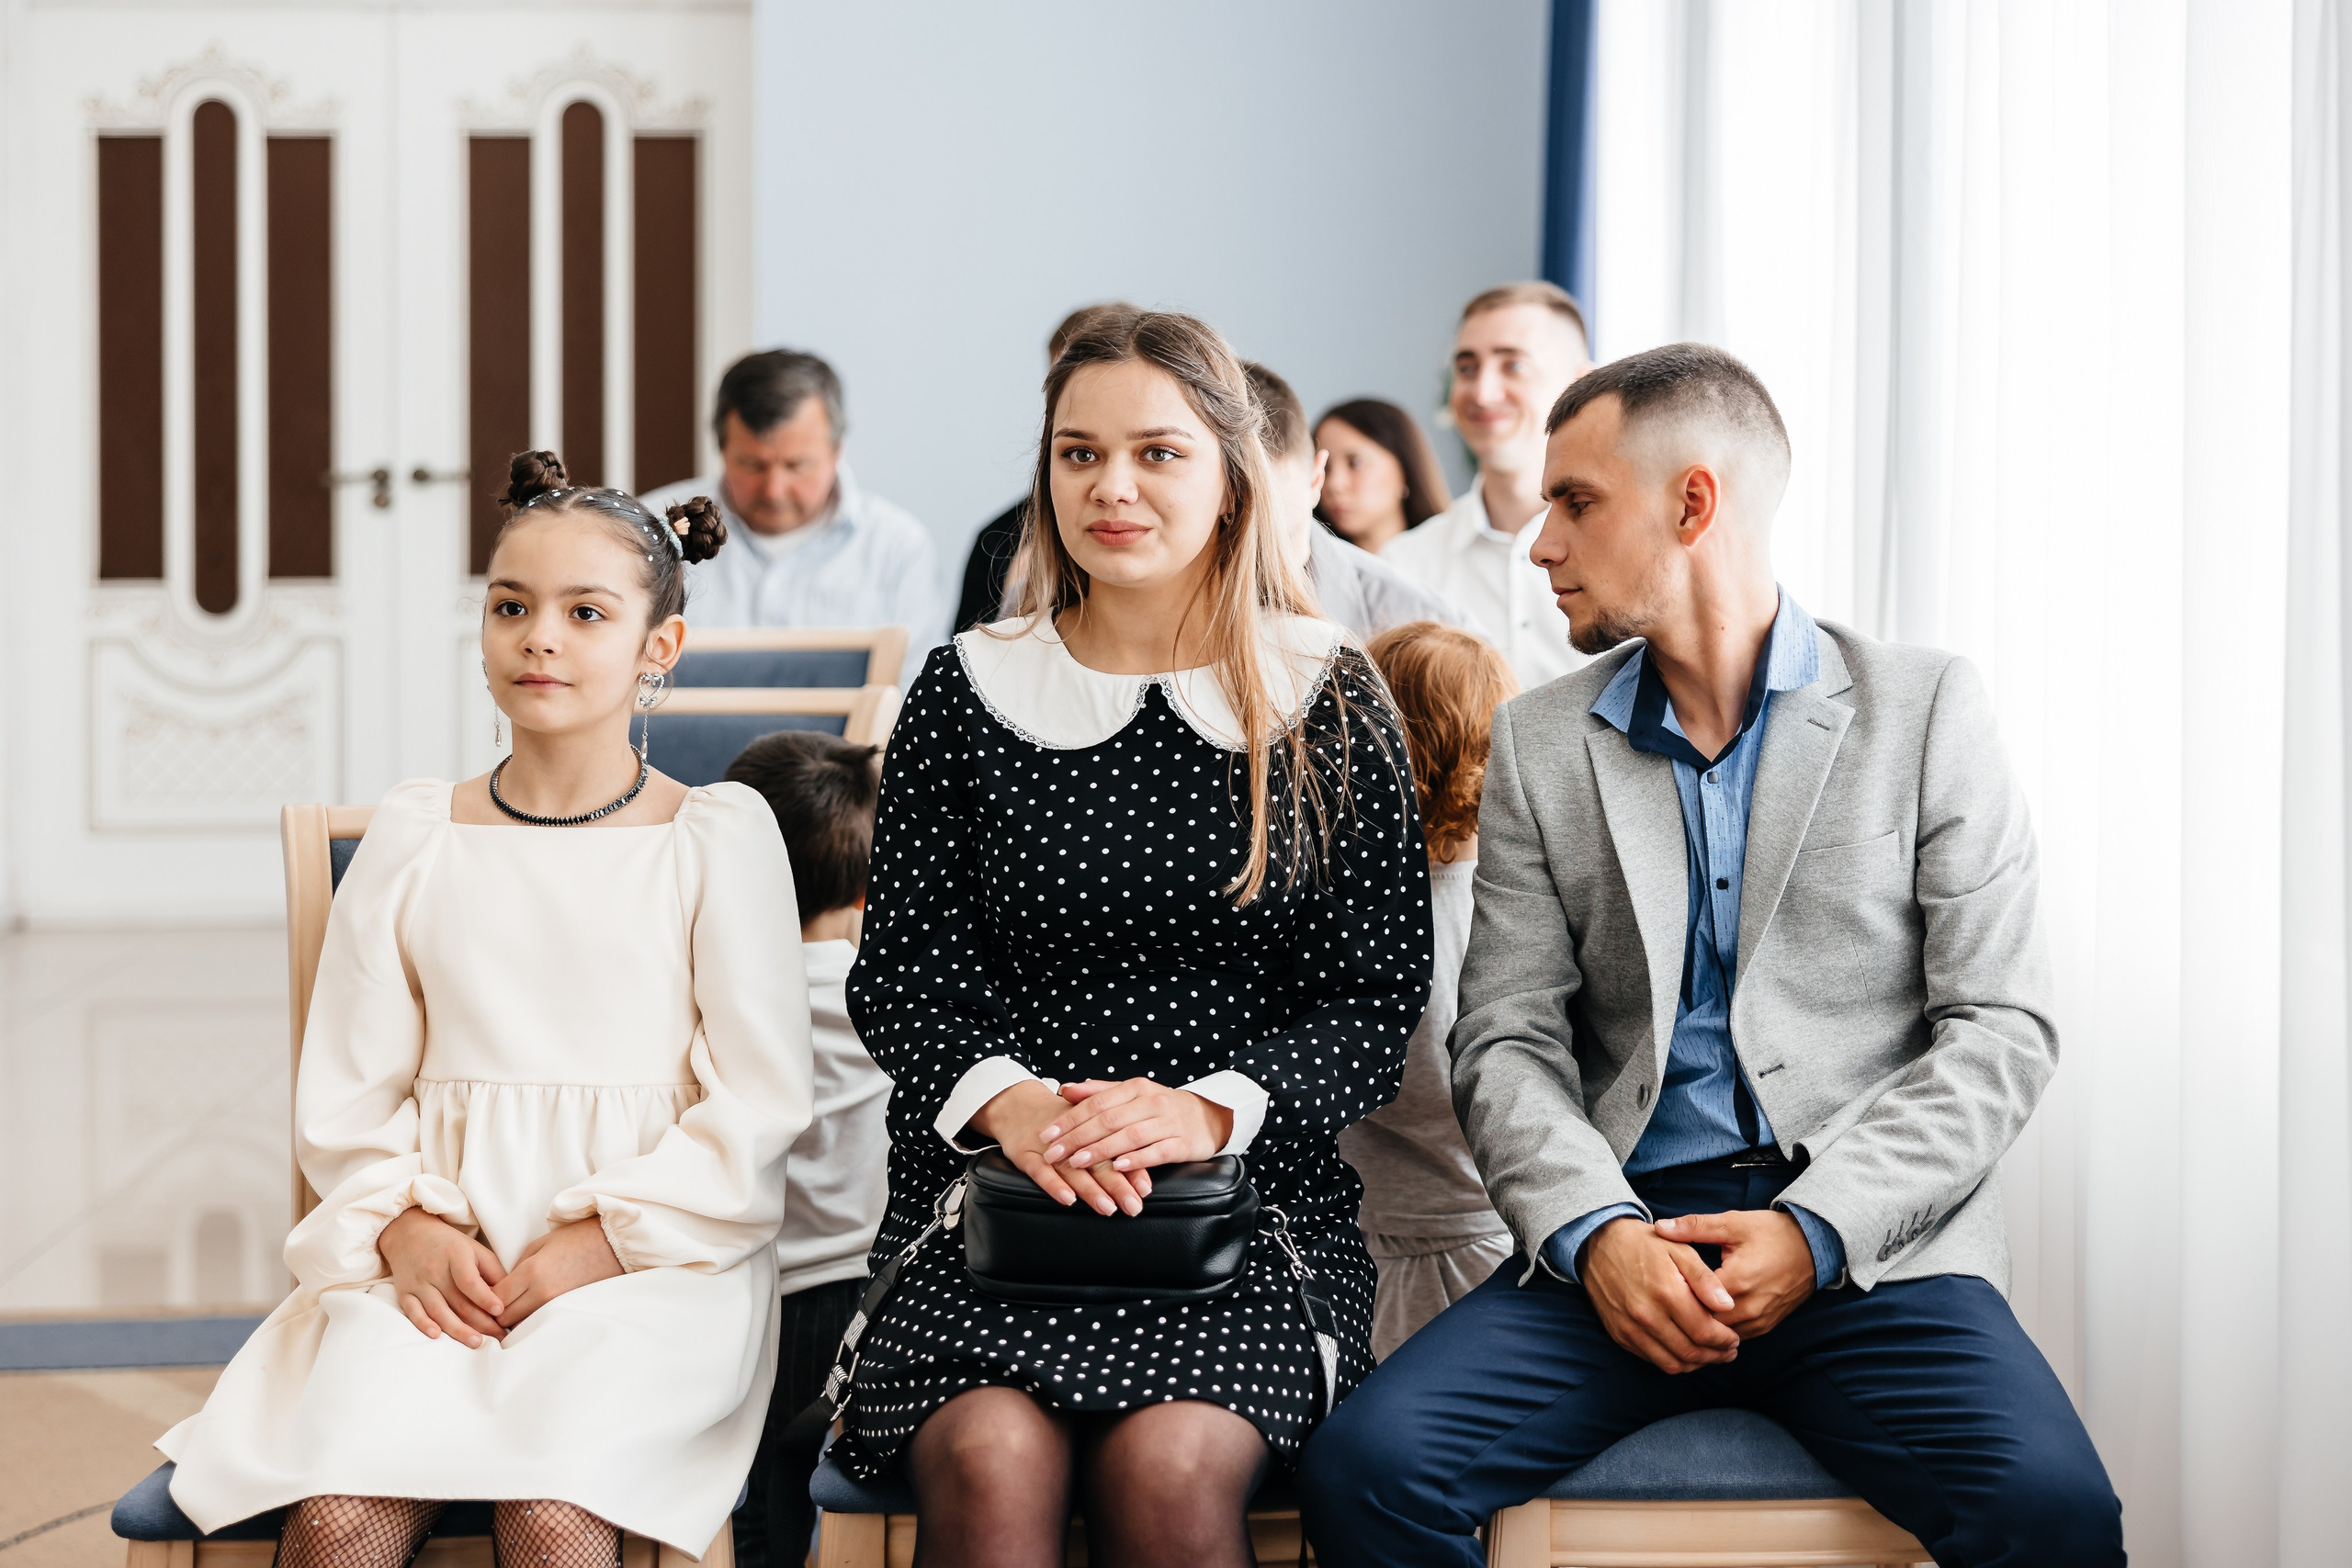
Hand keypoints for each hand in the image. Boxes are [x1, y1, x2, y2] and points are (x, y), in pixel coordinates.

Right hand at [380, 1207, 507, 1346]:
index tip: (500, 1311)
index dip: (485, 1297)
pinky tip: (437, 1335)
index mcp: (455, 1255)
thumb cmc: (450, 1246)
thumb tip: (508, 1298)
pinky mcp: (405, 1293)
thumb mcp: (476, 1250)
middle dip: (481, 1322)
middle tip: (498, 1336)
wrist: (410, 1235)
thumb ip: (492, 1272)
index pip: (469, 1281)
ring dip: (458, 1330)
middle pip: (458, 1302)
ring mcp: (419, 1283)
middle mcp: (435, 1270)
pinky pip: (413, 1312)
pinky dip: (423, 1324)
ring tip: (476, 1342)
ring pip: (438, 1311)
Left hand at [493, 1217, 623, 1328]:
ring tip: (511, 1310)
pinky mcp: (567, 1310)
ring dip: (513, 1319)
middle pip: (505, 1318)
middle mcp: (542, 1293)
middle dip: (495, 1314)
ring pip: (521, 1324)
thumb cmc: (576, 1238)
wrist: (613, 1245)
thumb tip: (504, 1287)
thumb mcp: (540, 1244)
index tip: (483, 1294)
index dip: (485, 1299)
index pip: (495, 1298)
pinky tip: (529, 1311)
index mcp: (532, 1272)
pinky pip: (539, 1322)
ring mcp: (556, 1305)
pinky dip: (530, 1320)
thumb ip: (517, 1266)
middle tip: (493, 1306)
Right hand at [968, 1080, 1152, 1217]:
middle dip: (1118, 1185)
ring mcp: (1047, 1147)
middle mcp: (1071, 1138)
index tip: (1146, 1190)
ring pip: (1072, 1169)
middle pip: (1098, 1162)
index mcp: (1090, 1127)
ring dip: (1091, 1189)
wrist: (1016, 1104)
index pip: (1115, 1148)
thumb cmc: (1060, 1121)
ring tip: (1108, 1207)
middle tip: (1134, 1206)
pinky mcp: (1024, 1154)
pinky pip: (1039, 1172)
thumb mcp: (1086, 1125)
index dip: (1132, 1168)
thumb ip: (1114, 1143)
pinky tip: (1068, 1199)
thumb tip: (1146, 1165)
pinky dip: (1054, 1185)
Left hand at [1049, 1078, 1234, 1181]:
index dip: (1070, 1119)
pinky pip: (1157, 1152)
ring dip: (1101, 1150)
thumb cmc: (1162, 1107)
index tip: (1047, 1135)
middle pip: (1109, 1120)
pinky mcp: (1182, 1143)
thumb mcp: (1132, 1094)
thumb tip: (1066, 1089)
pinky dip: (1136, 1159)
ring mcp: (1169, 1122)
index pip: (1097, 1103)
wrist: (1209, 1117)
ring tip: (1078, 1161)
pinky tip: (1118, 1167)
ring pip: (1130, 1136)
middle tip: (1054, 1154)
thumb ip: (1099, 1092)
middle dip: (1078, 1138)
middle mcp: (1152, 1102)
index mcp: (1136, 1088)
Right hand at [1579, 1215, 1741, 1373]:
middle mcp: (1647, 1315)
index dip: (1725, 1340)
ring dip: (1696, 1364)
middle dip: (1715, 1356)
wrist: (1600, 1244)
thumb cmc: (1646, 1245)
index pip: (1704, 1332)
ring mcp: (1630, 1328)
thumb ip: (1705, 1279)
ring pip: (1672, 1363)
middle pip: (1690, 1352)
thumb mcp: (1680, 1251)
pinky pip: (1652, 1360)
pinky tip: (1685, 1351)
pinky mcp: (1620, 1334)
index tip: (1735, 1339)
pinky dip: (1673, 1361)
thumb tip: (1728, 1305)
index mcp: (1667, 1292)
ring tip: (1710, 1355)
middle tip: (1729, 1352)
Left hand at [1654, 1209, 1816, 1338]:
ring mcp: (1759, 1321)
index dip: (1673, 1295)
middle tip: (1663, 1301)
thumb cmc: (1771, 1233)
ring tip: (1679, 1310)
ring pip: (1718, 1335)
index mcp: (1737, 1282)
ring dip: (1700, 1326)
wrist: (1814, 1248)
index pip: (1693, 1302)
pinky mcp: (1765, 1327)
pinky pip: (1734, 1337)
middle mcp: (1749, 1308)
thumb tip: (1660, 1227)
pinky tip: (1703, 1316)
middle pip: (1704, 1324)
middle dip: (1683, 1314)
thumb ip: (1695, 1227)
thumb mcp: (1732, 1223)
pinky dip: (1718, 1330)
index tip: (1659, 1285)